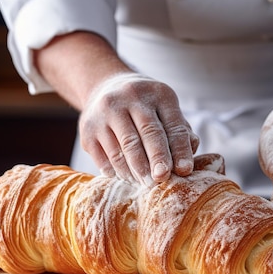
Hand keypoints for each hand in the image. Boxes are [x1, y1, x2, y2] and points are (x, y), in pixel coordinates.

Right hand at [79, 72, 198, 185]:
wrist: (105, 89)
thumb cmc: (145, 108)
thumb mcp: (165, 111)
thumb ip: (180, 134)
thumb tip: (185, 164)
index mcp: (158, 93)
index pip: (172, 125)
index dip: (179, 150)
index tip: (184, 170)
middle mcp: (130, 97)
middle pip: (147, 134)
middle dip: (157, 160)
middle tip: (162, 180)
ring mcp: (105, 112)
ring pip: (123, 148)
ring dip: (136, 171)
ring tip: (145, 184)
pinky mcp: (88, 129)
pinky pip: (103, 157)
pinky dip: (116, 172)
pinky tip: (125, 179)